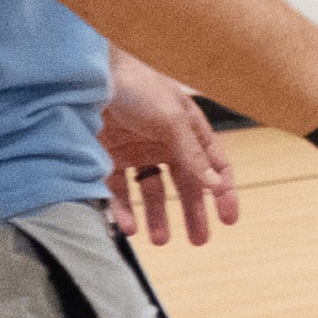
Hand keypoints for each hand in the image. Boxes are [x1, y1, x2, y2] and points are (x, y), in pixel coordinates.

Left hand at [97, 55, 238, 247]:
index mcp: (189, 130)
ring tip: (160, 240)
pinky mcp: (108, 158)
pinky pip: (119, 191)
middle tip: (200, 241)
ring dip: (158, 217)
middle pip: (185, 184)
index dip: (223, 191)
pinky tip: (129, 227)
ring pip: (152, 192)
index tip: (229, 219)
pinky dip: (124, 210)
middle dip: (193, 212)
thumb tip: (217, 185)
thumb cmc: (138, 86)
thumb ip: (193, 155)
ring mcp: (137, 151)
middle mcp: (165, 143)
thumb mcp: (172, 121)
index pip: (213, 165)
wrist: (88, 76)